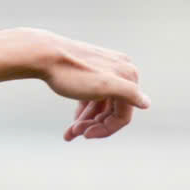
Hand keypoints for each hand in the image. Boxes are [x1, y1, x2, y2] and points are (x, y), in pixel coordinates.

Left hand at [26, 32, 146, 140]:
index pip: (123, 115)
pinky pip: (93, 96)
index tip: (85, 136)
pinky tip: (73, 120)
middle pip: (112, 111)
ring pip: (101, 105)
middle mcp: (121, 71)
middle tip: (73, 133)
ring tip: (70, 131)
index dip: (106, 129)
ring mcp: (106, 70)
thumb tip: (146, 104)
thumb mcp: (103, 86)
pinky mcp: (91, 70)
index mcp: (127, 76)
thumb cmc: (71, 73)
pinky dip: (84, 110)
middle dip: (93, 125)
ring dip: (87, 121)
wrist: (43, 54)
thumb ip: (128, 93)